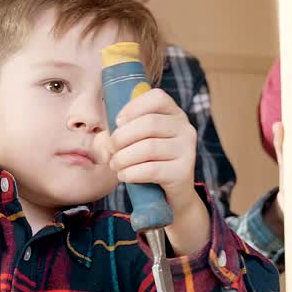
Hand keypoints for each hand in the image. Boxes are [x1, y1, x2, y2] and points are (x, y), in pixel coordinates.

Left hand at [98, 88, 207, 254]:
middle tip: (110, 150)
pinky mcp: (183, 172)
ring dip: (123, 158)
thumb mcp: (133, 142)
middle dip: (121, 137)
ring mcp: (187, 150)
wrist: (170, 194)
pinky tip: (124, 176)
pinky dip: (131, 173)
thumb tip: (104, 141)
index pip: (157, 97)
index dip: (133, 107)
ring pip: (149, 147)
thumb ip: (115, 135)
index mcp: (173, 113)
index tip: (117, 123)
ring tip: (115, 165)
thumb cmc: (147, 161)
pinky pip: (152, 170)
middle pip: (150, 123)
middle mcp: (185, 128)